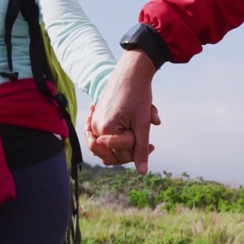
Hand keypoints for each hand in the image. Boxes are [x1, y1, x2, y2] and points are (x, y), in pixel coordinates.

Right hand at [87, 49, 159, 172]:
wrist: (131, 71)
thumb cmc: (138, 95)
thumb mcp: (142, 124)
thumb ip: (141, 149)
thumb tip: (142, 171)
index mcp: (105, 130)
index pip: (120, 155)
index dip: (137, 150)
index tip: (149, 140)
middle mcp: (95, 127)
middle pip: (111, 154)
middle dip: (130, 149)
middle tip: (146, 142)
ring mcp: (94, 122)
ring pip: (107, 147)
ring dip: (123, 144)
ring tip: (136, 136)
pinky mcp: (97, 117)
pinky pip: (102, 136)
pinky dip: (114, 137)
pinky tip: (125, 131)